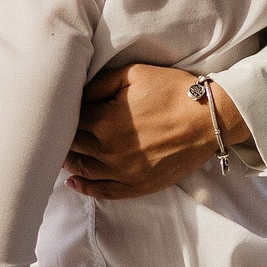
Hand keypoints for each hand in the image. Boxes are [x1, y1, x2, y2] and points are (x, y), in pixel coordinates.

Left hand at [67, 66, 248, 198]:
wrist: (209, 118)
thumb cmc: (174, 91)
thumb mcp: (134, 74)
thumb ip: (100, 83)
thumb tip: (78, 95)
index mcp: (105, 122)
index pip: (72, 120)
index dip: (66, 114)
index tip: (63, 111)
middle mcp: (110, 151)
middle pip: (73, 147)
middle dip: (64, 137)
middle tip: (57, 132)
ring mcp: (124, 173)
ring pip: (84, 170)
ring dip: (70, 161)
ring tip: (62, 153)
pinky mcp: (138, 186)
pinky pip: (104, 192)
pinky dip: (86, 188)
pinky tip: (75, 182)